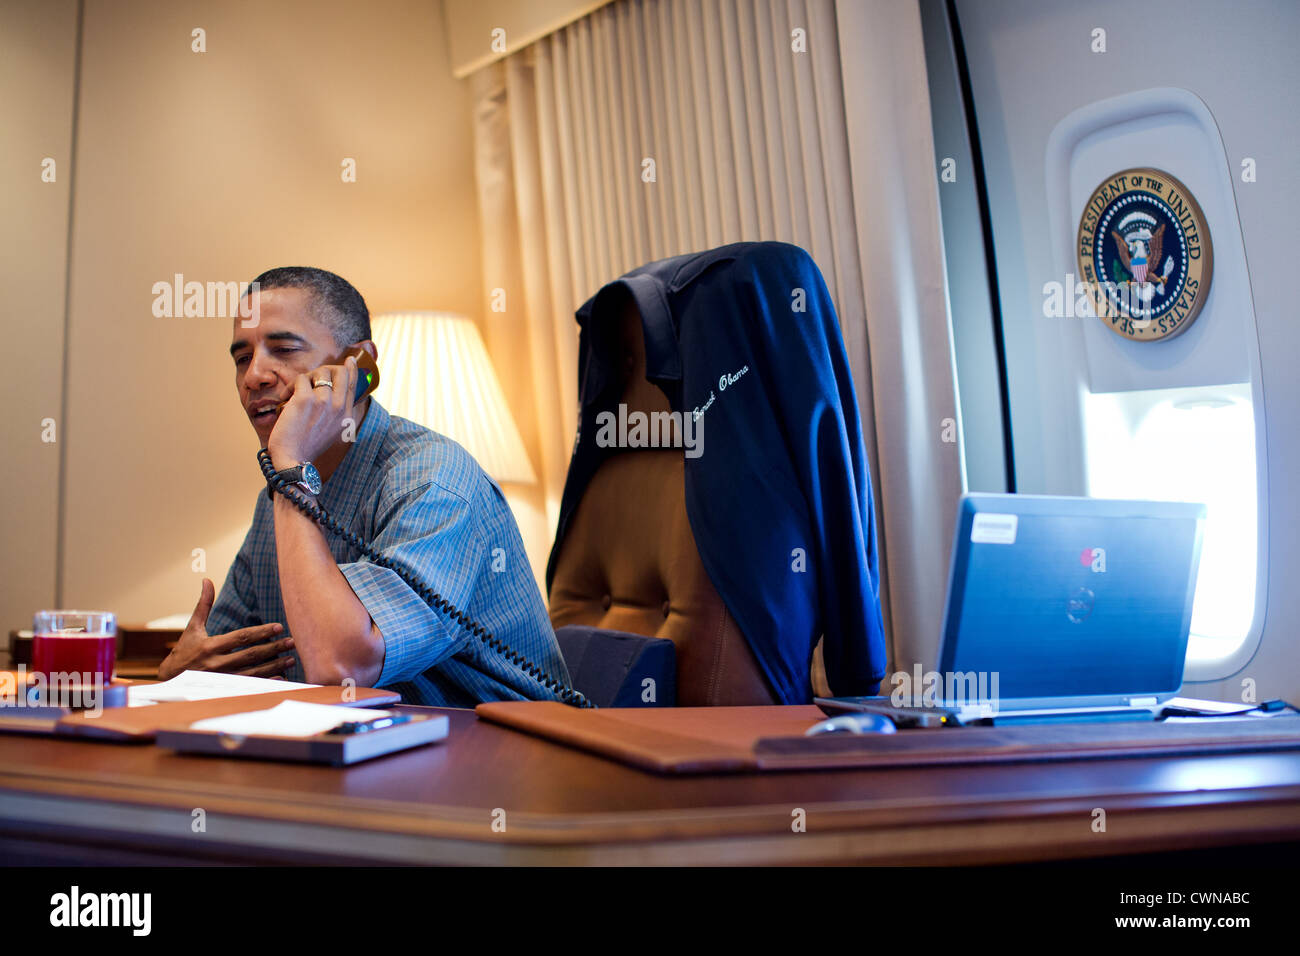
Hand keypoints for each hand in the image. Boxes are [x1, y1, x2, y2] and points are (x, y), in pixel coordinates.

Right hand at [157, 578, 295, 680]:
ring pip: (253, 672)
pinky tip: (282, 678)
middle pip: (250, 655)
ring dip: (274, 666)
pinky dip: (266, 683)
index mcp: (210, 646)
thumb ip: (203, 604)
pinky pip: (249, 686)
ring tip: (292, 659)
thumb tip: (207, 580)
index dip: (261, 632)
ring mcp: (221, 679)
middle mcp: (216, 663)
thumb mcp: (192, 627)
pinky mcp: (224, 690)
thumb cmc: (185, 650)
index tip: (279, 627)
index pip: (241, 637)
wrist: (170, 680)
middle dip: (273, 648)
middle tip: (292, 642)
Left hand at [266, 355, 358, 469]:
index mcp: (345, 415)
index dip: (352, 369)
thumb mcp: (331, 431)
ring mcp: (324, 401)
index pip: (353, 384)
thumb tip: (331, 395)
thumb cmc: (307, 447)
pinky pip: (301, 378)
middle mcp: (338, 406)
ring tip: (294, 393)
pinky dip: (291, 386)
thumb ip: (335, 413)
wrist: (293, 460)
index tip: (350, 360)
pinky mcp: (306, 399)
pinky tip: (285, 398)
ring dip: (305, 379)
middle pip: (340, 371)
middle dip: (326, 369)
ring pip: (319, 372)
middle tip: (312, 378)